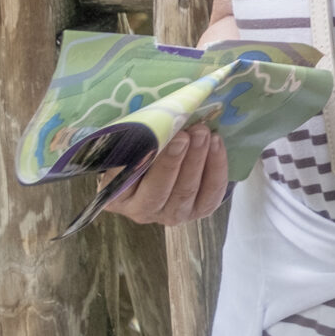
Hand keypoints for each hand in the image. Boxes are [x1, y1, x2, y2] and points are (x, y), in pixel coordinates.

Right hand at [99, 125, 228, 225]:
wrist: (175, 160)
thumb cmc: (147, 149)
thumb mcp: (134, 144)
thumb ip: (136, 137)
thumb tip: (149, 121)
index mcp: (118, 196)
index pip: (123, 181)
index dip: (138, 159)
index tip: (149, 137)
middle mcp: (143, 210)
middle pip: (157, 190)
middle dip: (171, 161)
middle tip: (182, 136)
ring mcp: (172, 214)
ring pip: (185, 191)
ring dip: (196, 159)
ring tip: (202, 132)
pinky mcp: (199, 210)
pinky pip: (211, 193)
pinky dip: (216, 166)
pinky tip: (216, 142)